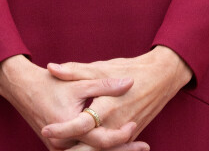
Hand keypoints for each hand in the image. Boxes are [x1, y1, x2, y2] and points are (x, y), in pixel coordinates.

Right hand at [0, 54, 147, 150]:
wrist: (24, 88)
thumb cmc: (51, 82)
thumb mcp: (79, 81)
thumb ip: (105, 85)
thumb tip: (129, 84)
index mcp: (69, 127)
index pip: (100, 139)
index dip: (119, 135)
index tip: (135, 125)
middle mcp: (63, 144)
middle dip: (122, 150)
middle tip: (144, 146)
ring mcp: (60, 148)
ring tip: (136, 147)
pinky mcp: (59, 148)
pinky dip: (98, 149)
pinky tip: (115, 145)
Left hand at [41, 46, 192, 146]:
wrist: (162, 77)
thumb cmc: (131, 68)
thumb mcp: (102, 66)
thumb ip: (76, 70)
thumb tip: (51, 68)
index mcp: (109, 106)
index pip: (81, 125)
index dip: (62, 129)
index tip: (46, 129)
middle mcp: (117, 124)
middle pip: (89, 146)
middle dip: (69, 148)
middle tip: (50, 140)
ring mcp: (125, 133)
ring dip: (81, 150)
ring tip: (62, 147)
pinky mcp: (130, 136)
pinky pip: (111, 149)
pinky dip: (97, 150)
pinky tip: (83, 147)